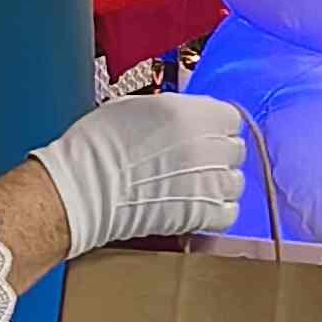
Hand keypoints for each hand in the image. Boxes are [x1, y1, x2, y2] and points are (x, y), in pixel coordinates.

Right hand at [29, 92, 245, 256]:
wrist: (85, 188)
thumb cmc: (98, 144)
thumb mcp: (136, 107)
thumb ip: (172, 111)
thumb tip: (185, 118)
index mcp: (193, 113)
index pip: (230, 118)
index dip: (216, 128)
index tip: (204, 135)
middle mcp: (208, 145)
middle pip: (235, 149)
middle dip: (217, 155)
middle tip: (194, 163)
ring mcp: (208, 182)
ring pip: (236, 182)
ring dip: (219, 184)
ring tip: (194, 188)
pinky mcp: (202, 214)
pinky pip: (229, 212)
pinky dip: (218, 212)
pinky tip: (198, 208)